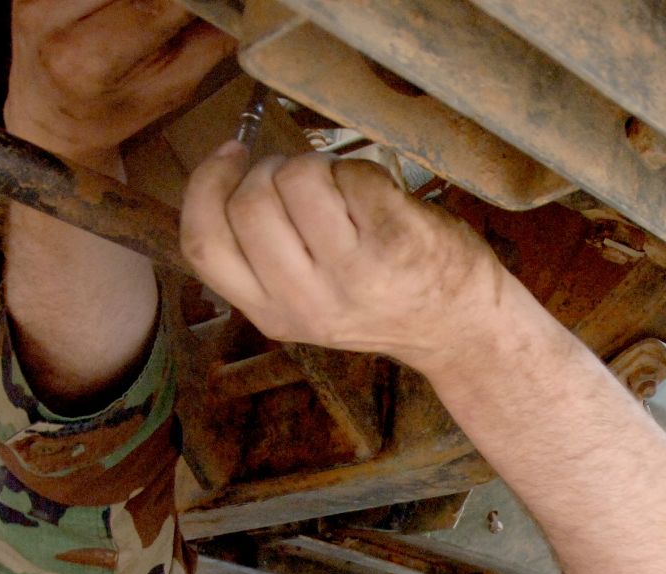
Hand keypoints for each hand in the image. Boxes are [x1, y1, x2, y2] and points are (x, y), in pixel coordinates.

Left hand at [6, 0, 233, 162]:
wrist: (49, 114)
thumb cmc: (114, 110)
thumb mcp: (173, 88)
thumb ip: (210, 41)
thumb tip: (247, 6)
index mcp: (88, 58)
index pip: (157, 3)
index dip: (198, 0)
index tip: (232, 1)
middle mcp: (52, 17)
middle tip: (192, 5)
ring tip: (167, 6)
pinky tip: (136, 3)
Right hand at [179, 145, 547, 374]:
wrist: (461, 328)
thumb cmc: (382, 300)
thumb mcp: (307, 304)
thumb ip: (263, 261)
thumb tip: (226, 179)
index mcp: (272, 315)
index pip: (204, 245)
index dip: (206, 187)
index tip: (231, 154)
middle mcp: (307, 301)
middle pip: (249, 202)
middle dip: (272, 169)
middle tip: (305, 179)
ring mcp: (352, 273)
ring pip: (297, 179)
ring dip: (318, 166)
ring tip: (344, 190)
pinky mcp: (394, 243)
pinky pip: (351, 174)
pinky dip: (361, 171)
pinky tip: (379, 197)